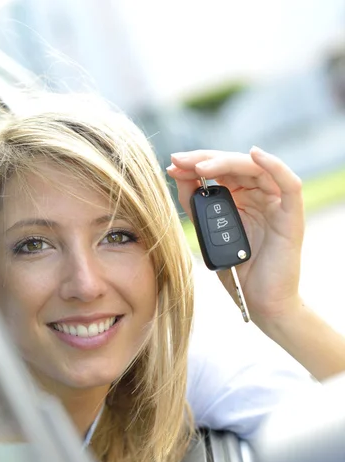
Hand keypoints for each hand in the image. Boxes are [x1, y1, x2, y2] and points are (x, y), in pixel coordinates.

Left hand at [167, 147, 304, 325]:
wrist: (261, 303)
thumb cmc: (237, 271)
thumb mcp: (208, 235)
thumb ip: (196, 207)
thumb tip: (179, 175)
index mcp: (241, 200)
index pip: (220, 171)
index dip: (196, 164)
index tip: (172, 164)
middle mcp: (259, 197)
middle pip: (235, 165)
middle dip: (204, 159)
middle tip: (179, 160)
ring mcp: (276, 205)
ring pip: (257, 169)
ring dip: (227, 162)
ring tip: (201, 166)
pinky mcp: (291, 216)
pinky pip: (289, 184)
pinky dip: (273, 165)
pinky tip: (254, 154)